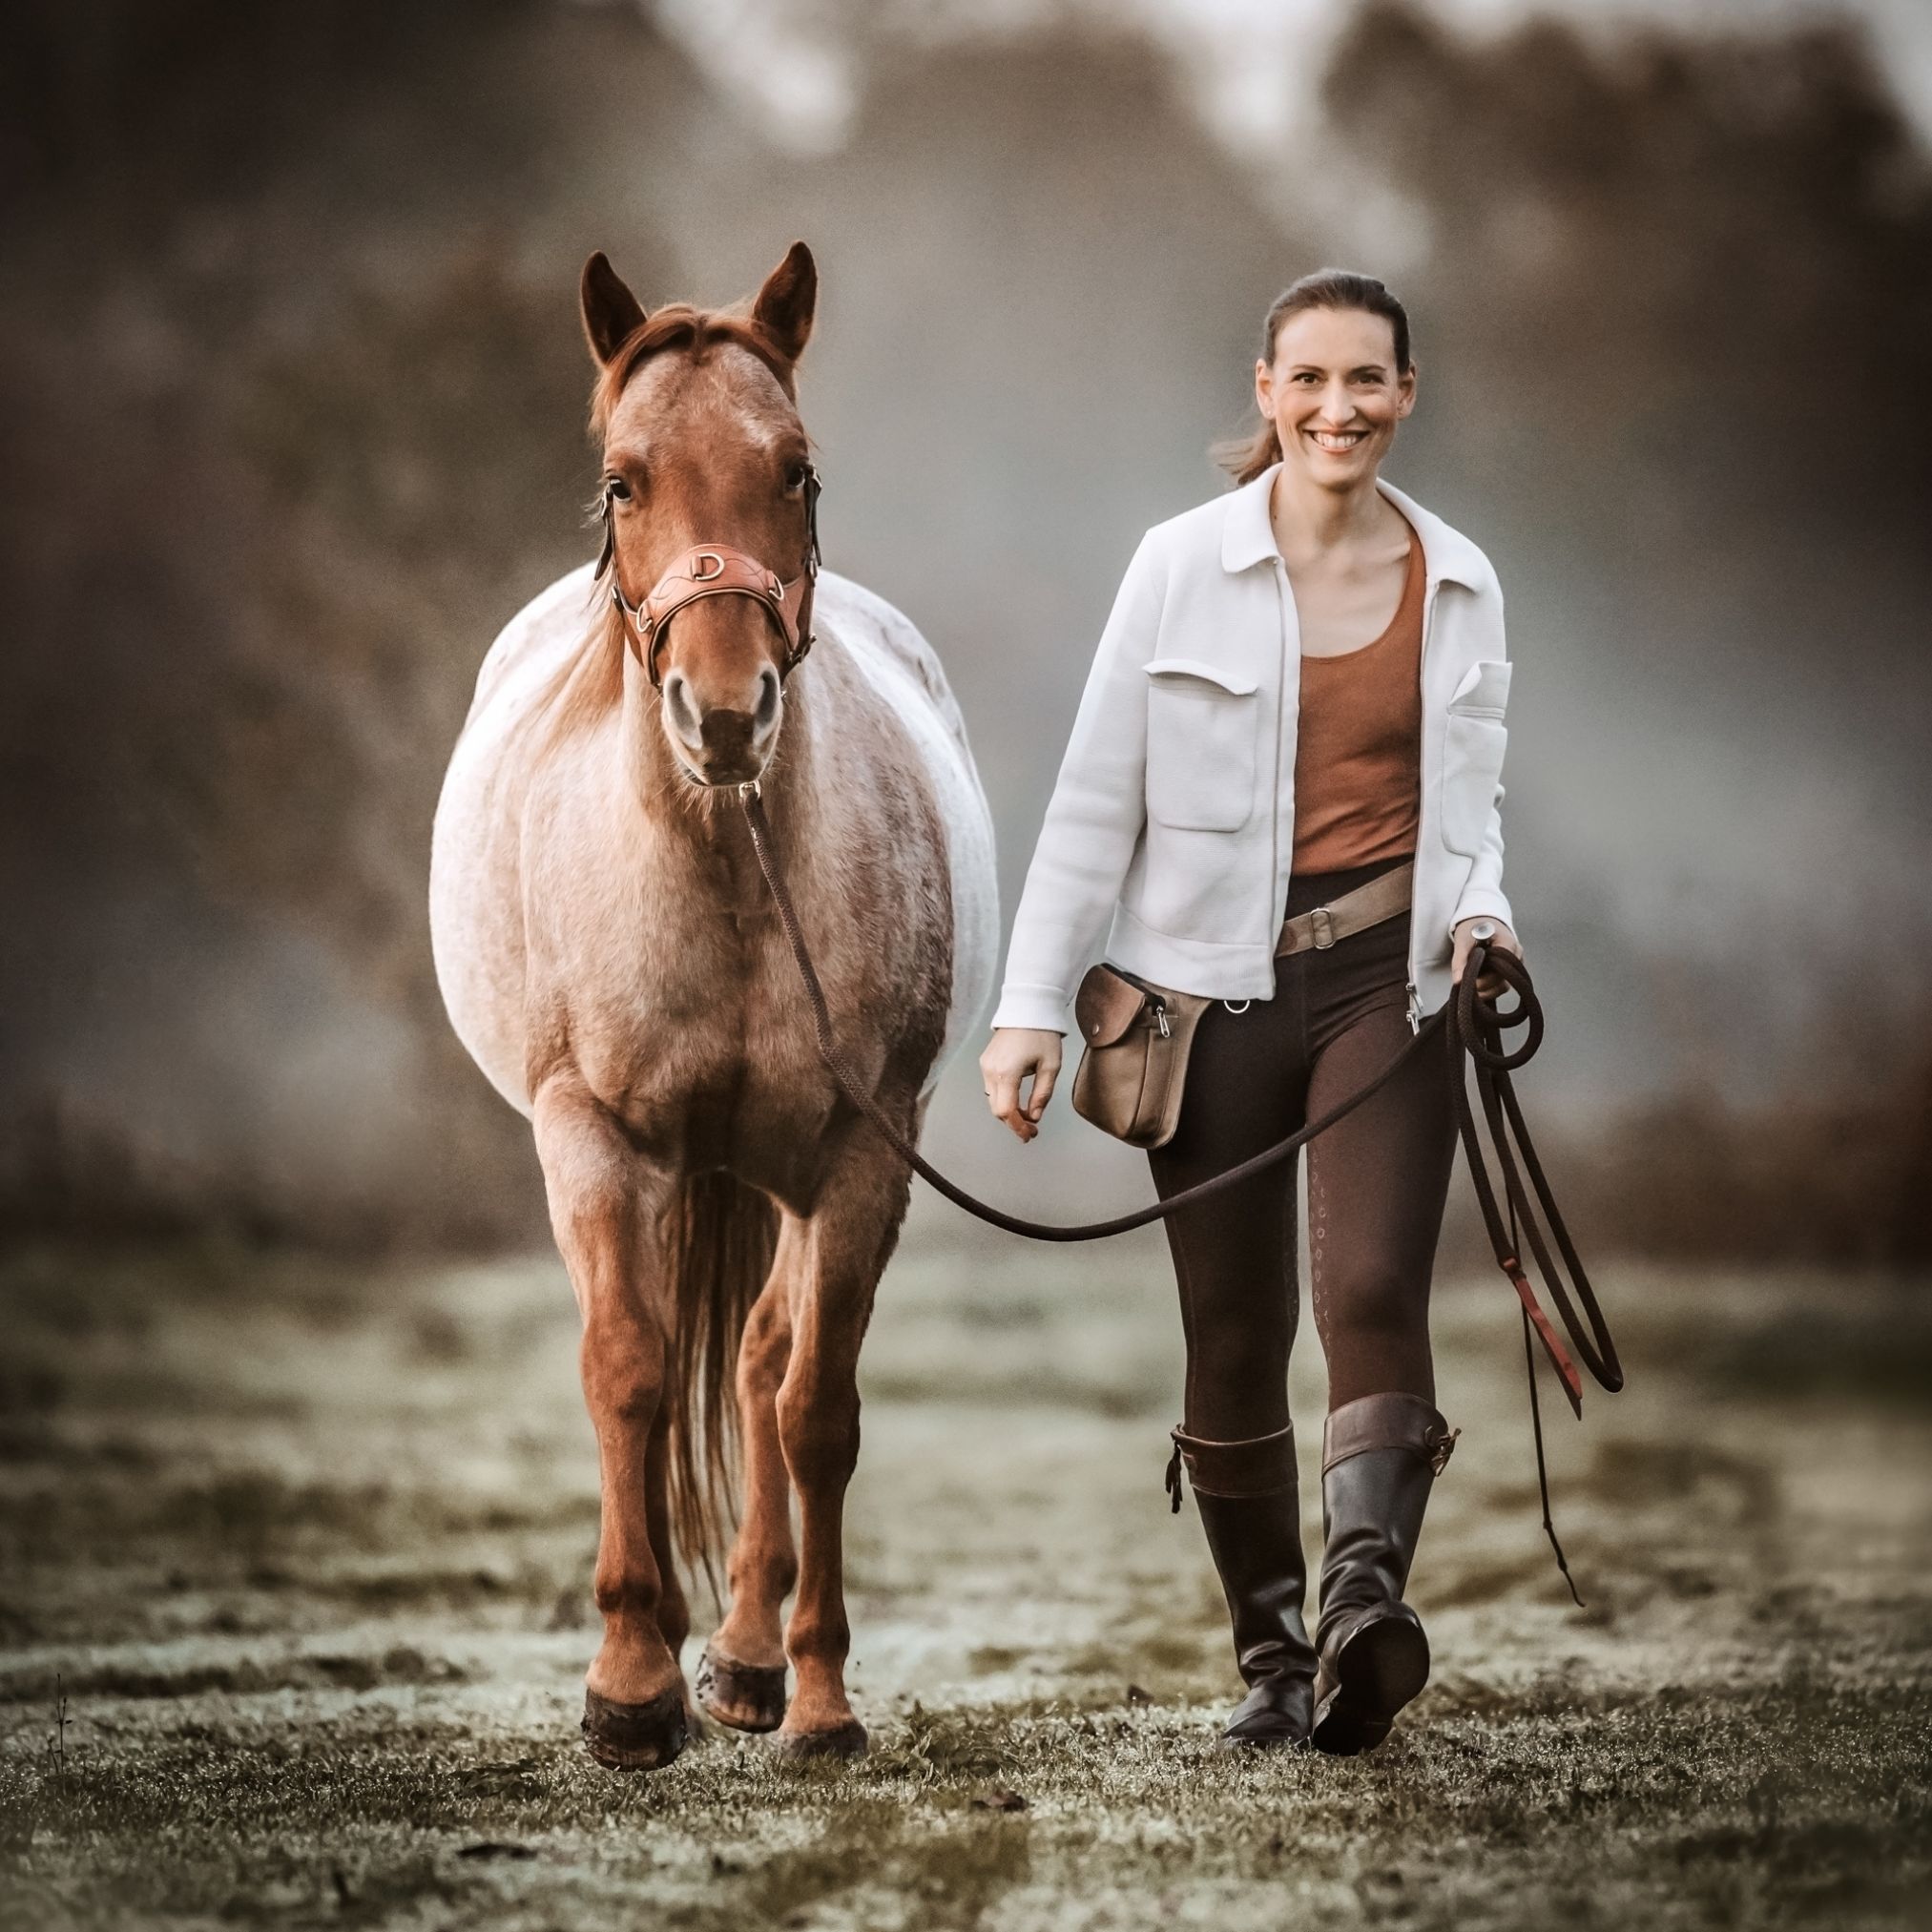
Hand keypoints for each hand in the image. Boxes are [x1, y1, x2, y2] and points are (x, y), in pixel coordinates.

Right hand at [979, 1027, 1062, 1142]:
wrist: (1027, 1008)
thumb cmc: (1042, 1035)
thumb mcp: (1050, 1066)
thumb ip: (1042, 1094)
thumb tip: (1034, 1117)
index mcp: (1007, 1073)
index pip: (1006, 1112)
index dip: (1018, 1127)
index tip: (1030, 1135)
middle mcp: (991, 1071)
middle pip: (997, 1110)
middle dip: (1014, 1122)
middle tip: (1032, 1128)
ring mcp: (985, 1066)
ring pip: (993, 1100)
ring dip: (1008, 1111)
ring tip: (1027, 1115)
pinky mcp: (985, 1062)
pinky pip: (991, 1088)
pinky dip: (1003, 1098)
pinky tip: (1017, 1100)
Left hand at [1451, 917, 1521, 1000]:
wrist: (1480, 920)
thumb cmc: (1473, 927)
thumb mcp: (1463, 940)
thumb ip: (1460, 960)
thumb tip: (1458, 981)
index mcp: (1508, 943)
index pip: (1502, 968)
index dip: (1486, 980)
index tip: (1470, 984)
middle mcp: (1516, 955)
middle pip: (1504, 980)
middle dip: (1484, 987)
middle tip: (1467, 989)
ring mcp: (1514, 964)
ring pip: (1503, 985)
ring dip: (1485, 990)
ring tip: (1469, 987)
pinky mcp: (1509, 971)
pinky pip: (1500, 985)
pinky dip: (1487, 988)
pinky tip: (1474, 987)